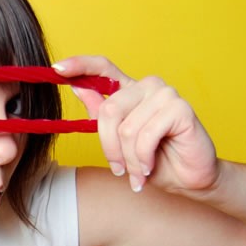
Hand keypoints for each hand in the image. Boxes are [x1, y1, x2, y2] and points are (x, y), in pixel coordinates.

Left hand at [55, 56, 218, 193]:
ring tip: (139, 171)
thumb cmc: (155, 161)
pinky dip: (143, 159)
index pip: (103, 68)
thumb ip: (101, 115)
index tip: (57, 69)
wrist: (188, 180)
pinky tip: (150, 166)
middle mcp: (147, 87)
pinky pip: (145, 136)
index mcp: (130, 91)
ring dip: (129, 160)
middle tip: (120, 169)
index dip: (80, 65)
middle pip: (109, 111)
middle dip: (110, 148)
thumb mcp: (119, 142)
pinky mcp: (180, 108)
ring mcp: (165, 95)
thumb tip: (78, 88)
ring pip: (126, 128)